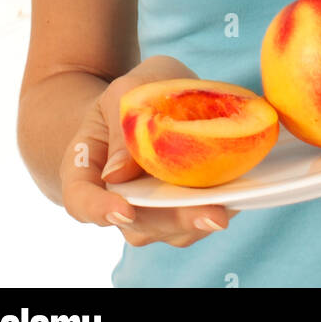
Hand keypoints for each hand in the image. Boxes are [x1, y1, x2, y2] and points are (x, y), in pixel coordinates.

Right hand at [60, 56, 238, 247]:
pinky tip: (240, 195)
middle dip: (175, 220)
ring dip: (201, 221)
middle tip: (211, 215)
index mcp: (84, 169)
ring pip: (170, 229)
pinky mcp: (180, 207)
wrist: (150, 100)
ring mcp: (148, 208)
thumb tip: (118, 174)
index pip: (80, 200)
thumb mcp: (124, 92)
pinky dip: (218, 208)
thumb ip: (122, 126)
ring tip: (232, 205)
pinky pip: (196, 219)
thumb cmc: (131, 95)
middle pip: (136, 223)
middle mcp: (114, 199)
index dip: (99, 210)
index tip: (125, 209)